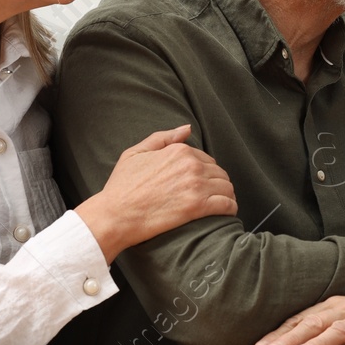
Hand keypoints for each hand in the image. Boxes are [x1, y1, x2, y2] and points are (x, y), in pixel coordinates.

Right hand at [75, 125, 236, 262]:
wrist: (114, 215)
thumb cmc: (121, 187)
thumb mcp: (136, 153)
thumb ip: (164, 138)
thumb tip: (187, 128)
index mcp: (179, 151)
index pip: (207, 159)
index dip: (207, 172)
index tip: (203, 183)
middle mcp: (191, 165)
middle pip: (220, 173)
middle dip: (218, 184)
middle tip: (213, 196)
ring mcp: (196, 186)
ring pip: (227, 188)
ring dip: (227, 195)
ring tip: (221, 204)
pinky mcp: (198, 207)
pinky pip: (227, 205)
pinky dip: (230, 208)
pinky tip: (226, 213)